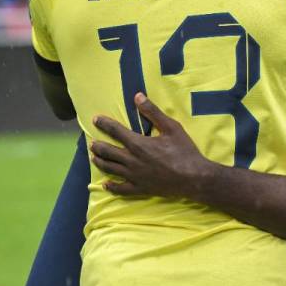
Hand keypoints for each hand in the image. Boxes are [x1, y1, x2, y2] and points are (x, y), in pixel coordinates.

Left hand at [89, 93, 213, 197]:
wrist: (194, 178)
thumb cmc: (184, 151)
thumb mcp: (171, 128)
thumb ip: (153, 112)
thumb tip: (137, 96)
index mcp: (138, 144)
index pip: (116, 131)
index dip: (104, 124)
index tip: (95, 120)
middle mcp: (132, 160)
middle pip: (108, 152)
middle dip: (98, 146)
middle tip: (92, 142)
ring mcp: (134, 176)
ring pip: (111, 169)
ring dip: (100, 162)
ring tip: (94, 158)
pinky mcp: (140, 189)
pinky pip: (121, 189)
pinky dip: (112, 186)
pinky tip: (106, 185)